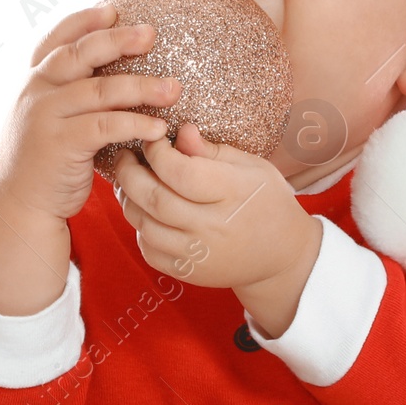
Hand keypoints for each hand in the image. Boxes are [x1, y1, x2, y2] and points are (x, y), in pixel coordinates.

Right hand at [0, 3, 182, 225]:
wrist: (19, 206)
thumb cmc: (43, 163)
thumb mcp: (46, 119)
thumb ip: (66, 94)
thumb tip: (106, 73)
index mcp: (33, 81)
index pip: (57, 38)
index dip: (85, 20)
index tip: (114, 10)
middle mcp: (35, 91)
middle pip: (81, 53)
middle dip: (118, 39)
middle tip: (152, 34)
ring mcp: (45, 116)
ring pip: (101, 90)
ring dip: (142, 86)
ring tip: (174, 88)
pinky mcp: (61, 144)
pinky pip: (106, 126)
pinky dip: (136, 123)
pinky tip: (160, 127)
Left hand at [110, 123, 321, 308]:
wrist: (281, 256)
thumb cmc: (266, 201)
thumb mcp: (250, 166)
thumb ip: (212, 151)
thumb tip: (180, 131)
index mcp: (232, 193)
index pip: (180, 172)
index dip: (156, 153)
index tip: (152, 139)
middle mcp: (212, 227)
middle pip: (155, 199)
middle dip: (129, 173)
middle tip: (124, 156)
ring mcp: (198, 254)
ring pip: (144, 225)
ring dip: (128, 200)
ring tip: (129, 182)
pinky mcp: (188, 272)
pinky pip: (148, 249)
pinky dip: (139, 228)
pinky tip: (145, 211)